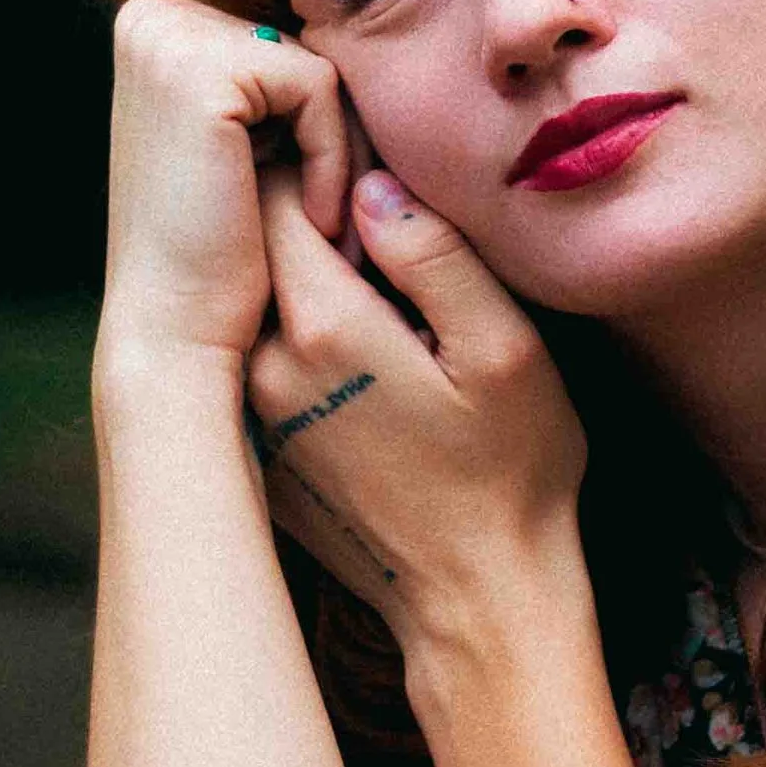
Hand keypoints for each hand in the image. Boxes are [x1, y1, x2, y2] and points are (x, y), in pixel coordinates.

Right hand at [98, 0, 359, 370]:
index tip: (317, 203)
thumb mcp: (249, 147)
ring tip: (322, 226)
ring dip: (343, 156)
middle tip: (332, 222)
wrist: (177, 333)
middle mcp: (152, 16)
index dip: (322, 128)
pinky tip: (312, 220)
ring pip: (322, 71)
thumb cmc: (223, 255)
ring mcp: (167, 36)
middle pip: (308, 51)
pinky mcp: (201, 71)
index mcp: (157, 24)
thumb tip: (362, 32)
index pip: (289, 49)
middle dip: (339, 139)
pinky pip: (321, 90)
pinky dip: (335, 160)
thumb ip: (276, 89)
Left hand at [247, 162, 586, 643]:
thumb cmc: (512, 472)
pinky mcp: (260, 451)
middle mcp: (263, 366)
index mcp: (322, 326)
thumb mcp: (505, 349)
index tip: (378, 189)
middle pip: (255, 246)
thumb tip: (371, 185)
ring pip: (256, 304)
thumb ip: (434, 255)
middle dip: (308, 219)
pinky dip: (299, 343)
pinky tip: (365, 368)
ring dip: (304, 284)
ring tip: (381, 306)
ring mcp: (253, 414)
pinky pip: (261, 363)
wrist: (479, 600)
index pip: (275, 191)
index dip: (325, 166)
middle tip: (383, 241)